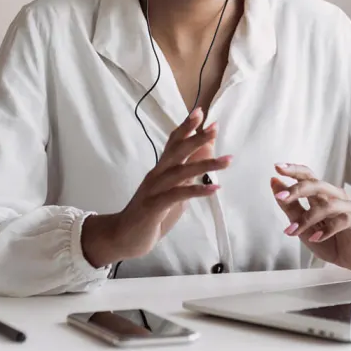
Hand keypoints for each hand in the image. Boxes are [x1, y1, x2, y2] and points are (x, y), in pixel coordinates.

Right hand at [82, 108, 231, 267]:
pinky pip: (177, 195)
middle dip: (196, 138)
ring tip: (227, 160)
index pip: (173, 143)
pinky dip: (196, 190)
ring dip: (205, 164)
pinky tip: (214, 188)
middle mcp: (156, 175)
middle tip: (215, 126)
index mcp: (160, 170)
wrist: (122, 238)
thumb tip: (205, 158)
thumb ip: (187, 176)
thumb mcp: (173, 193)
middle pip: (177, 151)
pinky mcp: (154, 207)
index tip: (201, 113)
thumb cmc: (150, 215)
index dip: (186, 128)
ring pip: (180, 172)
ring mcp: (154, 190)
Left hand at [270, 163, 350, 271]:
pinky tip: (316, 238)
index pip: (309, 176)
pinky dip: (327, 230)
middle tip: (281, 197)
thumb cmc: (330, 243)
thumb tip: (275, 183)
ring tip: (293, 230)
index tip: (277, 167)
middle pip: (318, 185)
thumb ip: (290, 207)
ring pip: (329, 205)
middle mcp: (337, 198)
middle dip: (298, 189)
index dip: (295, 170)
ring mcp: (350, 208)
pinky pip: (343, 220)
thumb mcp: (304, 228)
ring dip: (308, 218)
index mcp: (323, 196)